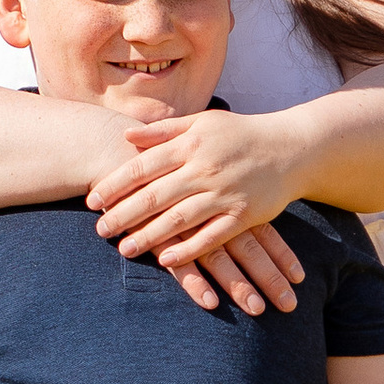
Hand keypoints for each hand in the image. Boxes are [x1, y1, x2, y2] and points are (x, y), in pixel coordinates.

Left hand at [87, 109, 309, 313]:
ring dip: (149, 236)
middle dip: (123, 214)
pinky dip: (188, 250)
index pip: (143, 166)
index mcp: (191, 144)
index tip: (92, 199)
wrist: (291, 147)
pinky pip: (211, 237)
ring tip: (124, 249)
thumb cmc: (240, 134)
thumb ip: (164, 130)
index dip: (115, 184)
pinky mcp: (244, 214)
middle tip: (99, 229)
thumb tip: (125, 135)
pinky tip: (165, 260)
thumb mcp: (202, 123)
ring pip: (179, 219)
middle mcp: (205, 168)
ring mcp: (225, 192)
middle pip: (155, 195)